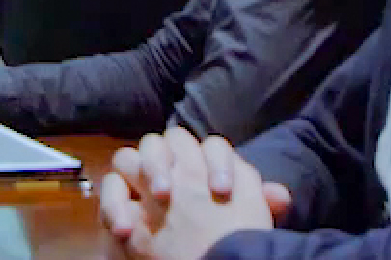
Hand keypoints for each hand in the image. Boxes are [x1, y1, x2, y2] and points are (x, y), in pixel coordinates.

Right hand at [99, 130, 275, 258]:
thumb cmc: (222, 247)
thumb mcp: (245, 223)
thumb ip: (257, 201)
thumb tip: (281, 194)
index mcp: (205, 171)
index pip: (210, 147)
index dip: (217, 162)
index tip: (222, 191)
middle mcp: (172, 173)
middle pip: (162, 142)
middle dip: (163, 162)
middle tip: (169, 192)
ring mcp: (142, 188)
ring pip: (129, 157)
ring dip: (142, 172)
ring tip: (156, 199)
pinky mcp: (120, 208)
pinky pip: (109, 190)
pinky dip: (113, 205)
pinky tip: (124, 229)